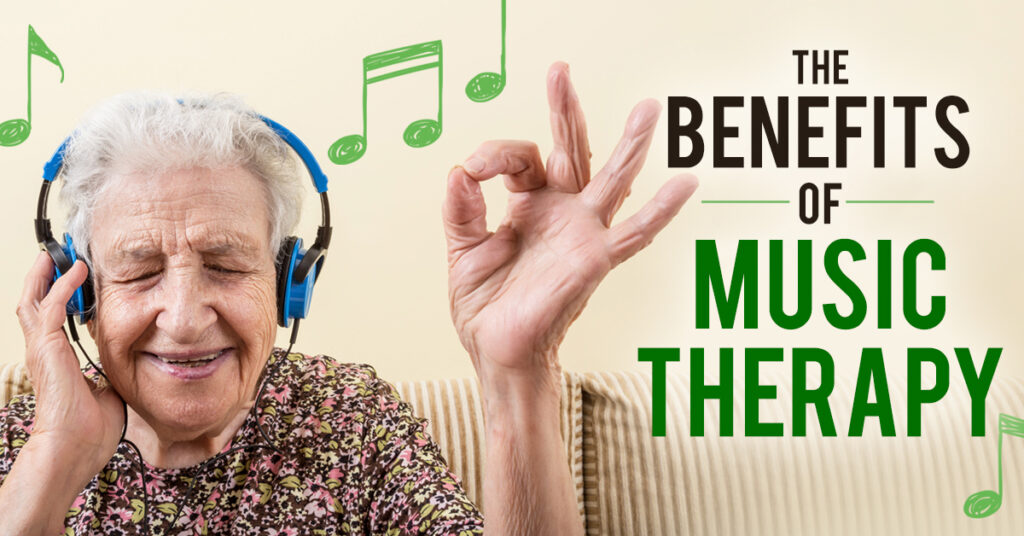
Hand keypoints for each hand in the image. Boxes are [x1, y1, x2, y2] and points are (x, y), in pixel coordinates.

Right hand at [15, 252, 123, 466]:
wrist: (76, 447)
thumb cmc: (91, 429)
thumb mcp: (107, 390)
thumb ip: (111, 372)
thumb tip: (128, 363)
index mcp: (57, 359)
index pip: (52, 319)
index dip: (61, 296)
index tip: (76, 277)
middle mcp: (44, 350)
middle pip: (34, 302)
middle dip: (44, 276)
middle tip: (58, 254)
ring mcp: (41, 348)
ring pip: (34, 299)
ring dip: (47, 273)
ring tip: (58, 252)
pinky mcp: (46, 348)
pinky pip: (51, 306)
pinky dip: (62, 285)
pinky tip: (77, 271)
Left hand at [443, 62, 697, 386]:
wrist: (498, 353)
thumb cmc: (485, 308)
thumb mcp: (463, 251)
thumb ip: (462, 211)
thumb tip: (458, 170)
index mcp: (529, 205)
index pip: (521, 157)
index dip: (496, 153)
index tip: (473, 170)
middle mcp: (560, 212)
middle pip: (570, 149)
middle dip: (565, 109)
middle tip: (559, 69)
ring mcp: (581, 233)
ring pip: (612, 179)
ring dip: (628, 143)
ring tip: (648, 108)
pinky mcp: (594, 259)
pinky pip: (635, 232)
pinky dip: (662, 209)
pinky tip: (687, 183)